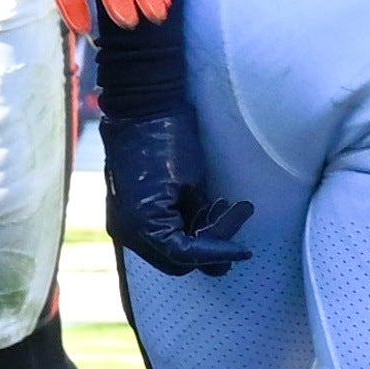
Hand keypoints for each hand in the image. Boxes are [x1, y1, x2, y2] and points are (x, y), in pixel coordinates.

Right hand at [97, 109, 252, 277]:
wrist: (140, 107)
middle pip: (176, 261)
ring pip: (168, 249)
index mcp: (142, 225)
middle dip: (208, 247)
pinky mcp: (128, 211)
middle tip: (232, 219)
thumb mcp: (193, 183)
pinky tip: (203, 204)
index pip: (186, 256)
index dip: (219, 253)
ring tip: (221, 205)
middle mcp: (128, 231)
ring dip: (197, 235)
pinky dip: (182, 226)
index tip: (245, 250)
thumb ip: (203, 221)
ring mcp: (124, 222)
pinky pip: (159, 232)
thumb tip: (215, 244)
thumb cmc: (168, 138)